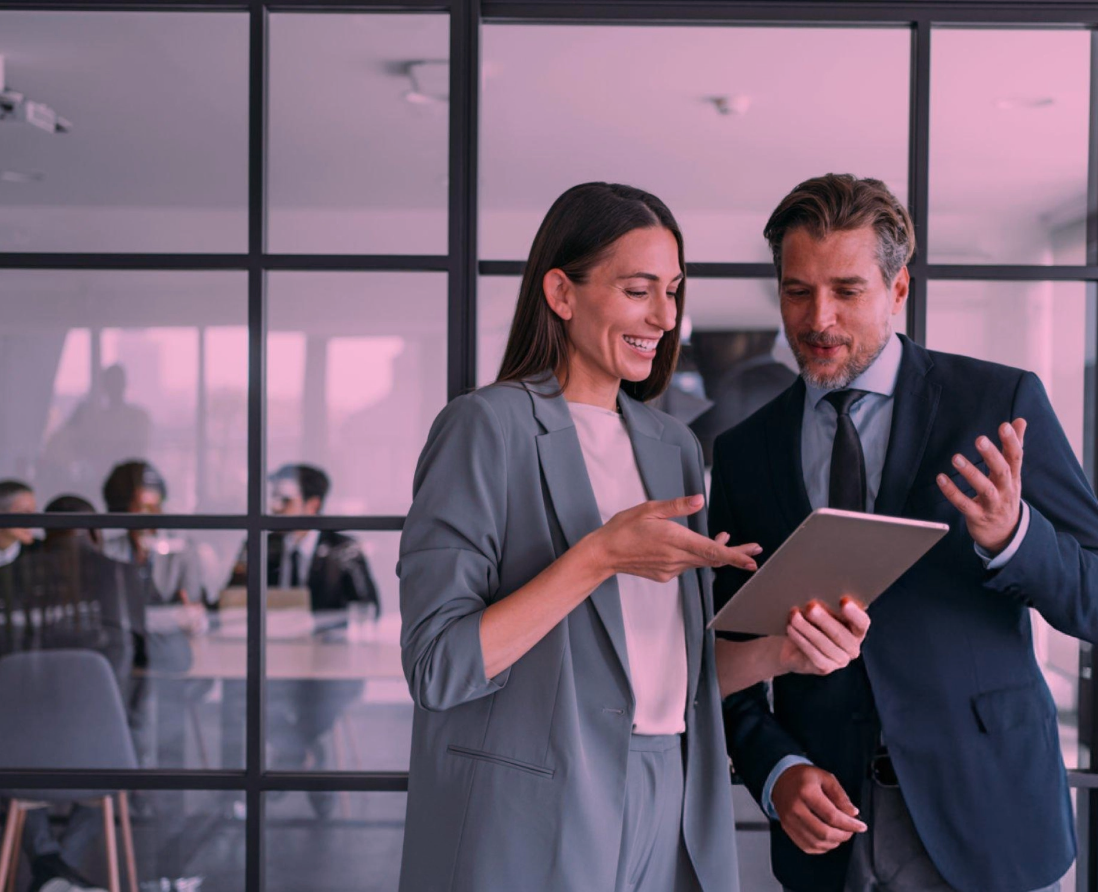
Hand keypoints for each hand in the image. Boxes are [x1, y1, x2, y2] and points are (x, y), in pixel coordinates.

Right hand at [593, 495, 761, 582]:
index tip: (752, 561)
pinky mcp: (664, 575)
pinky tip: (695, 546)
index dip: (734, 556)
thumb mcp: (649, 508)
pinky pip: (686, 565)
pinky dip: (696, 556)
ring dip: (715, 552)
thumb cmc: (624, 528)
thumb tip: (699, 500)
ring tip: (728, 539)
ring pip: (700, 561)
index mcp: (675, 540)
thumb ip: (677, 506)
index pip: (711, 551)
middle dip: (736, 554)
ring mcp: (671, 569)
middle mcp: (676, 558)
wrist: (604, 553)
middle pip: (713, 559)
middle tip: (755, 551)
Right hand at [771, 764, 866, 853]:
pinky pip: (807, 846)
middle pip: (824, 833)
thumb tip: (852, 813)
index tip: (861, 826)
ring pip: (816, 843)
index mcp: (806, 792)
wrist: (781, 779)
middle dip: (843, 835)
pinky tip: (828, 838)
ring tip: (840, 833)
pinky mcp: (787, 829)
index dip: (850, 824)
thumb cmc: (804, 778)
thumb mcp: (825, 778)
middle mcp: (795, 808)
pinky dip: (822, 847)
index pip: (832, 816)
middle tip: (851, 831)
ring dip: (833, 842)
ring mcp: (789, 820)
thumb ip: (840, 795)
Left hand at [779, 597, 869, 675]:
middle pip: (841, 634)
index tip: (843, 600)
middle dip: (824, 619)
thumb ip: (825, 604)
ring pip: (825, 644)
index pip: (862, 622)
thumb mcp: (819, 611)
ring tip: (794, 616)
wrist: (791, 644)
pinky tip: (791, 629)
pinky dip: (801, 640)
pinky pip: (814, 654)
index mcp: (857, 629)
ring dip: (807, 629)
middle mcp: (852, 647)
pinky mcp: (825, 668)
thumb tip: (818, 599)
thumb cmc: (810, 621)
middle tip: (810, 606)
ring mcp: (840, 660)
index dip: (854, 613)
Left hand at [937, 419, 1025, 554]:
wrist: (1005, 534)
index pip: (1016, 457)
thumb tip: (1020, 421)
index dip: (1012, 442)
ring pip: (985, 489)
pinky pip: (964, 504)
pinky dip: (952, 492)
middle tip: (980, 439)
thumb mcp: (1012, 473)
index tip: (1005, 426)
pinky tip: (941, 479)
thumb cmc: (1005, 496)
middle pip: (1003, 472)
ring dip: (971, 473)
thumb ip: (1013, 447)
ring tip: (955, 458)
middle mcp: (1005, 491)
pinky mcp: (978, 517)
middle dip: (992, 456)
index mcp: (1013, 477)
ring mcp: (992, 505)